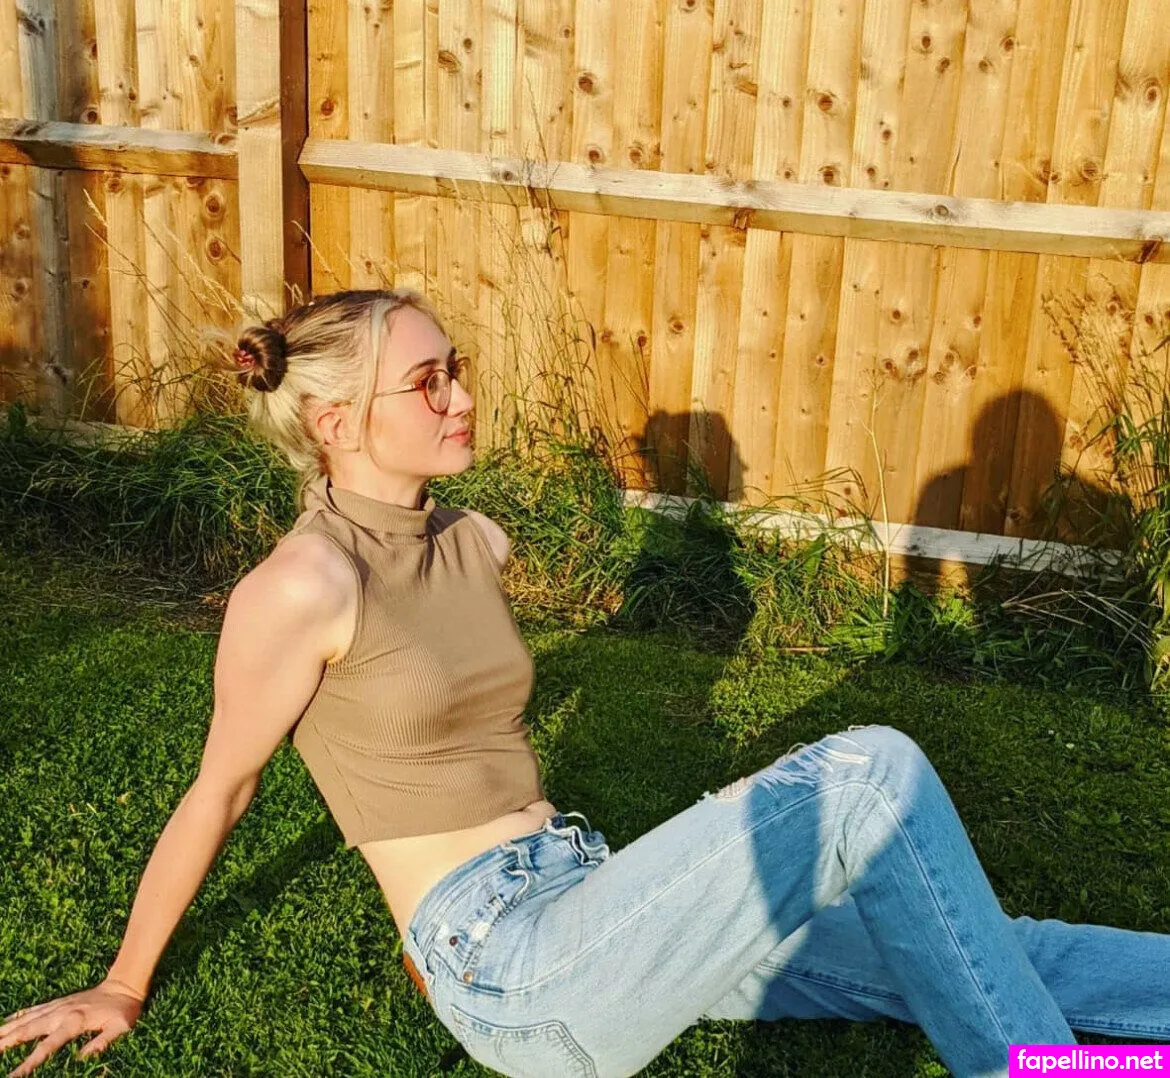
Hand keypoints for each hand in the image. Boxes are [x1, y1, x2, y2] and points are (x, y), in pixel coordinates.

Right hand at [0, 978, 144, 1076]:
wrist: (125, 984)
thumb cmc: (125, 1009)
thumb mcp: (121, 1027)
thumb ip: (103, 1042)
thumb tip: (83, 1059)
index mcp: (74, 1022)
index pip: (46, 1047)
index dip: (29, 1064)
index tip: (13, 1077)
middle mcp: (61, 1013)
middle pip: (28, 1030)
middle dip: (7, 1043)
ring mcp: (58, 1006)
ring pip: (26, 1019)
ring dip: (7, 1030)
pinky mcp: (59, 1002)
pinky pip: (34, 1009)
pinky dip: (18, 1016)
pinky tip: (5, 1023)